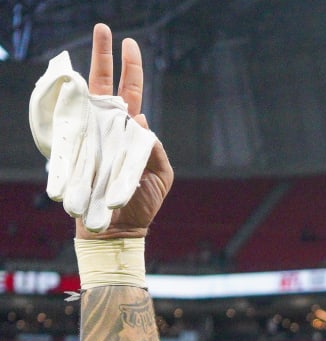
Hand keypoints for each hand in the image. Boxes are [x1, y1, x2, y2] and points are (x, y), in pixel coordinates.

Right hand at [78, 24, 172, 240]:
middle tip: (103, 27)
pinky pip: (71, 121)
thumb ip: (153, 149)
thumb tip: (139, 121)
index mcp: (132, 131)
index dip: (131, 68)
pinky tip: (66, 82)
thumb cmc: (140, 203)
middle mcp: (110, 126)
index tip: (130, 43)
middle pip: (107, 84)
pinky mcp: (77, 146)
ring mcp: (92, 133)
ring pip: (86, 97)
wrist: (116, 227)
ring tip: (78, 52)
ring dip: (82, 73)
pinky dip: (68, 101)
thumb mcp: (159, 176)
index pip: (133, 92)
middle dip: (104, 55)